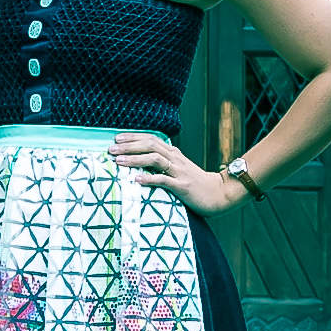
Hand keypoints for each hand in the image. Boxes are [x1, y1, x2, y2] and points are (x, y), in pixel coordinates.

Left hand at [112, 134, 243, 215]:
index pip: (150, 138)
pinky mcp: (182, 186)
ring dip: (135, 159)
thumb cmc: (196, 182)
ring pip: (154, 159)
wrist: (220, 193)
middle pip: (149, 145)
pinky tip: (136, 180)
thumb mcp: (179, 168)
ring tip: (118, 161)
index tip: (116, 138)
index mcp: (173, 153)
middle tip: (111, 149)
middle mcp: (175, 158)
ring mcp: (179, 171)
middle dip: (128, 146)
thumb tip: (142, 159)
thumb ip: (164, 162)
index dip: (133, 137)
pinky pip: (164, 180)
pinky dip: (149, 179)